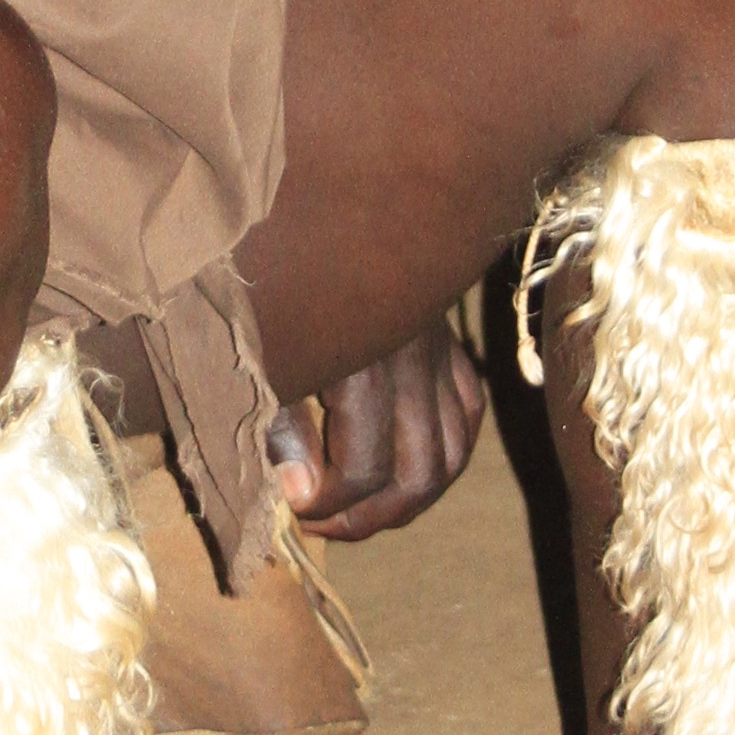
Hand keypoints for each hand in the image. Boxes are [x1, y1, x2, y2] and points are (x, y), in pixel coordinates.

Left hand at [266, 318, 485, 543]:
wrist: (322, 211)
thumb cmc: (281, 298)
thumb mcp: (267, 361)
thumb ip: (282, 429)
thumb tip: (302, 494)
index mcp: (364, 364)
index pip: (365, 470)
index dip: (327, 506)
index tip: (293, 507)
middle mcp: (415, 364)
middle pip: (420, 475)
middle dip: (369, 517)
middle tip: (322, 523)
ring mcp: (442, 356)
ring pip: (452, 456)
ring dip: (407, 499)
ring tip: (357, 508)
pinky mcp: (453, 349)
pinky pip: (467, 420)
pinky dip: (442, 456)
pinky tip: (400, 469)